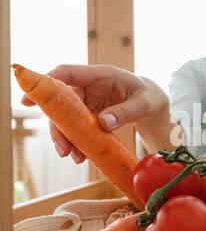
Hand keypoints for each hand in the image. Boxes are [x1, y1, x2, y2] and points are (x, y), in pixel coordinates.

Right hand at [22, 64, 168, 163]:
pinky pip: (78, 126)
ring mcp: (90, 100)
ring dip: (67, 137)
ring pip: (68, 117)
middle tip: (62, 149)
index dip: (46, 83)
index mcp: (102, 75)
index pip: (68, 73)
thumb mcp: (144, 104)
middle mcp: (91, 86)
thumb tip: (102, 123)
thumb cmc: (150, 97)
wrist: (153, 104)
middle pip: (63, 102)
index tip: (28, 99)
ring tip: (74, 157)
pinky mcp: (91, 113)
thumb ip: (125, 112)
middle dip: (59, 126)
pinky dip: (78, 140)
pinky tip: (82, 155)